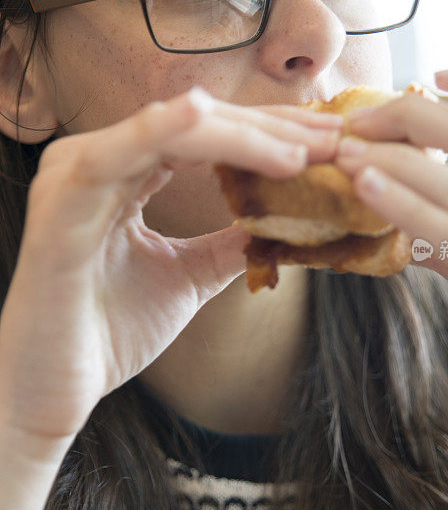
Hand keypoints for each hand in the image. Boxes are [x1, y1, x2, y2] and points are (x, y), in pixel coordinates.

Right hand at [0, 87, 340, 445]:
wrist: (53, 392)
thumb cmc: (108, 332)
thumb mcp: (187, 278)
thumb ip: (227, 245)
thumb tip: (283, 225)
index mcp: (125, 172)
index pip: (207, 135)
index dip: (270, 134)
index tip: (328, 142)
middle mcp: (99, 160)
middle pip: (198, 123)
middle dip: (270, 129)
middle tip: (333, 137)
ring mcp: (76, 176)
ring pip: (171, 130)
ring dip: (242, 135)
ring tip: (304, 148)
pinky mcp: (61, 204)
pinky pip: (117, 153)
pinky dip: (164, 132)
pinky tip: (206, 117)